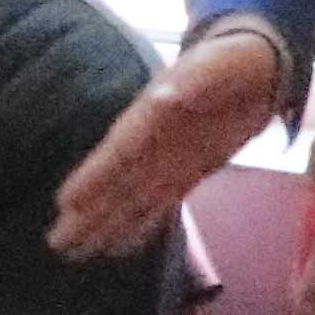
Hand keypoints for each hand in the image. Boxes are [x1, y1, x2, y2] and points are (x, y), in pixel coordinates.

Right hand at [48, 25, 284, 261]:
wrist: (258, 68)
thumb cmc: (231, 60)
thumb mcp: (215, 65)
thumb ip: (193, 81)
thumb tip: (166, 97)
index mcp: (150, 115)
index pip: (116, 152)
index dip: (92, 178)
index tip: (65, 203)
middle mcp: (151, 144)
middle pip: (114, 185)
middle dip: (87, 215)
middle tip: (56, 244)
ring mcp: (168, 161)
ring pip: (131, 202)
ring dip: (105, 227)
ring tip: (76, 254)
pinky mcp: (190, 173)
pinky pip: (160, 206)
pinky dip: (141, 227)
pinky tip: (120, 246)